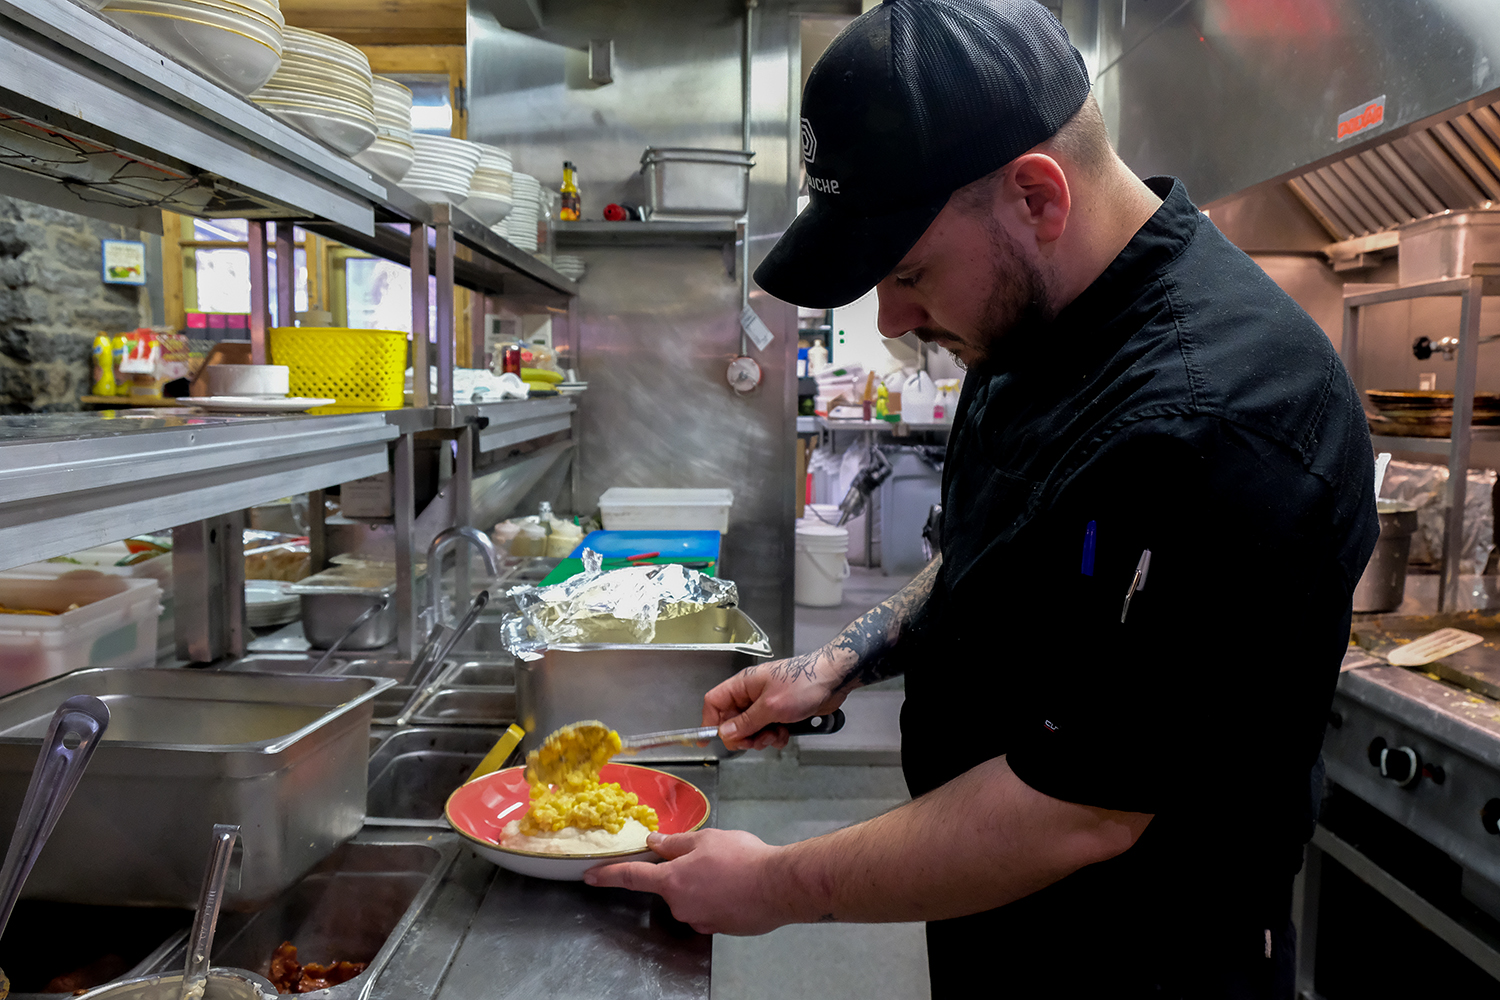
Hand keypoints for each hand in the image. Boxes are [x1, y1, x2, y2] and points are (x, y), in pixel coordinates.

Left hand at [584, 829, 792, 934]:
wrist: (778, 886)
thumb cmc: (742, 858)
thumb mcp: (707, 839)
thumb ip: (676, 843)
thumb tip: (655, 843)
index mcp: (672, 880)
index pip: (632, 877)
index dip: (607, 876)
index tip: (589, 877)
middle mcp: (680, 905)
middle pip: (671, 886)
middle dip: (685, 872)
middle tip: (712, 857)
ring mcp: (699, 920)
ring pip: (692, 898)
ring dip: (704, 885)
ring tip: (731, 870)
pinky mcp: (718, 929)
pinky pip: (710, 910)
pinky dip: (718, 898)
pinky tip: (737, 887)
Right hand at [704, 653, 849, 750]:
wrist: (833, 679)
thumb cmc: (802, 685)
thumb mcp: (770, 707)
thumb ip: (745, 723)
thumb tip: (723, 733)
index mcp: (743, 685)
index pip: (714, 702)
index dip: (709, 721)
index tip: (707, 742)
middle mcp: (751, 693)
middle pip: (732, 720)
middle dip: (742, 735)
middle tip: (754, 742)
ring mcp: (766, 703)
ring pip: (751, 728)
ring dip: (761, 737)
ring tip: (775, 735)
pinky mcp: (780, 712)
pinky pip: (767, 729)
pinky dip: (774, 735)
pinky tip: (785, 734)